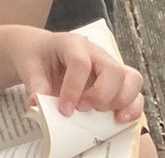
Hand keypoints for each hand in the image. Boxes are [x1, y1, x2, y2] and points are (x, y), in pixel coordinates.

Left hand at [0, 24, 144, 122]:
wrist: (41, 50)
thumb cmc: (37, 57)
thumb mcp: (29, 68)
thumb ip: (35, 86)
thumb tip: (38, 107)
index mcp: (71, 44)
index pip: (80, 62)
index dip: (73, 88)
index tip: (65, 110)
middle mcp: (96, 52)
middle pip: (113, 70)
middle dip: (101, 95)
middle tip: (83, 109)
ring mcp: (109, 65)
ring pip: (132, 79)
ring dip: (121, 102)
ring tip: (102, 114)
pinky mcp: (117, 80)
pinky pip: (135, 92)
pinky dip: (132, 108)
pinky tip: (118, 119)